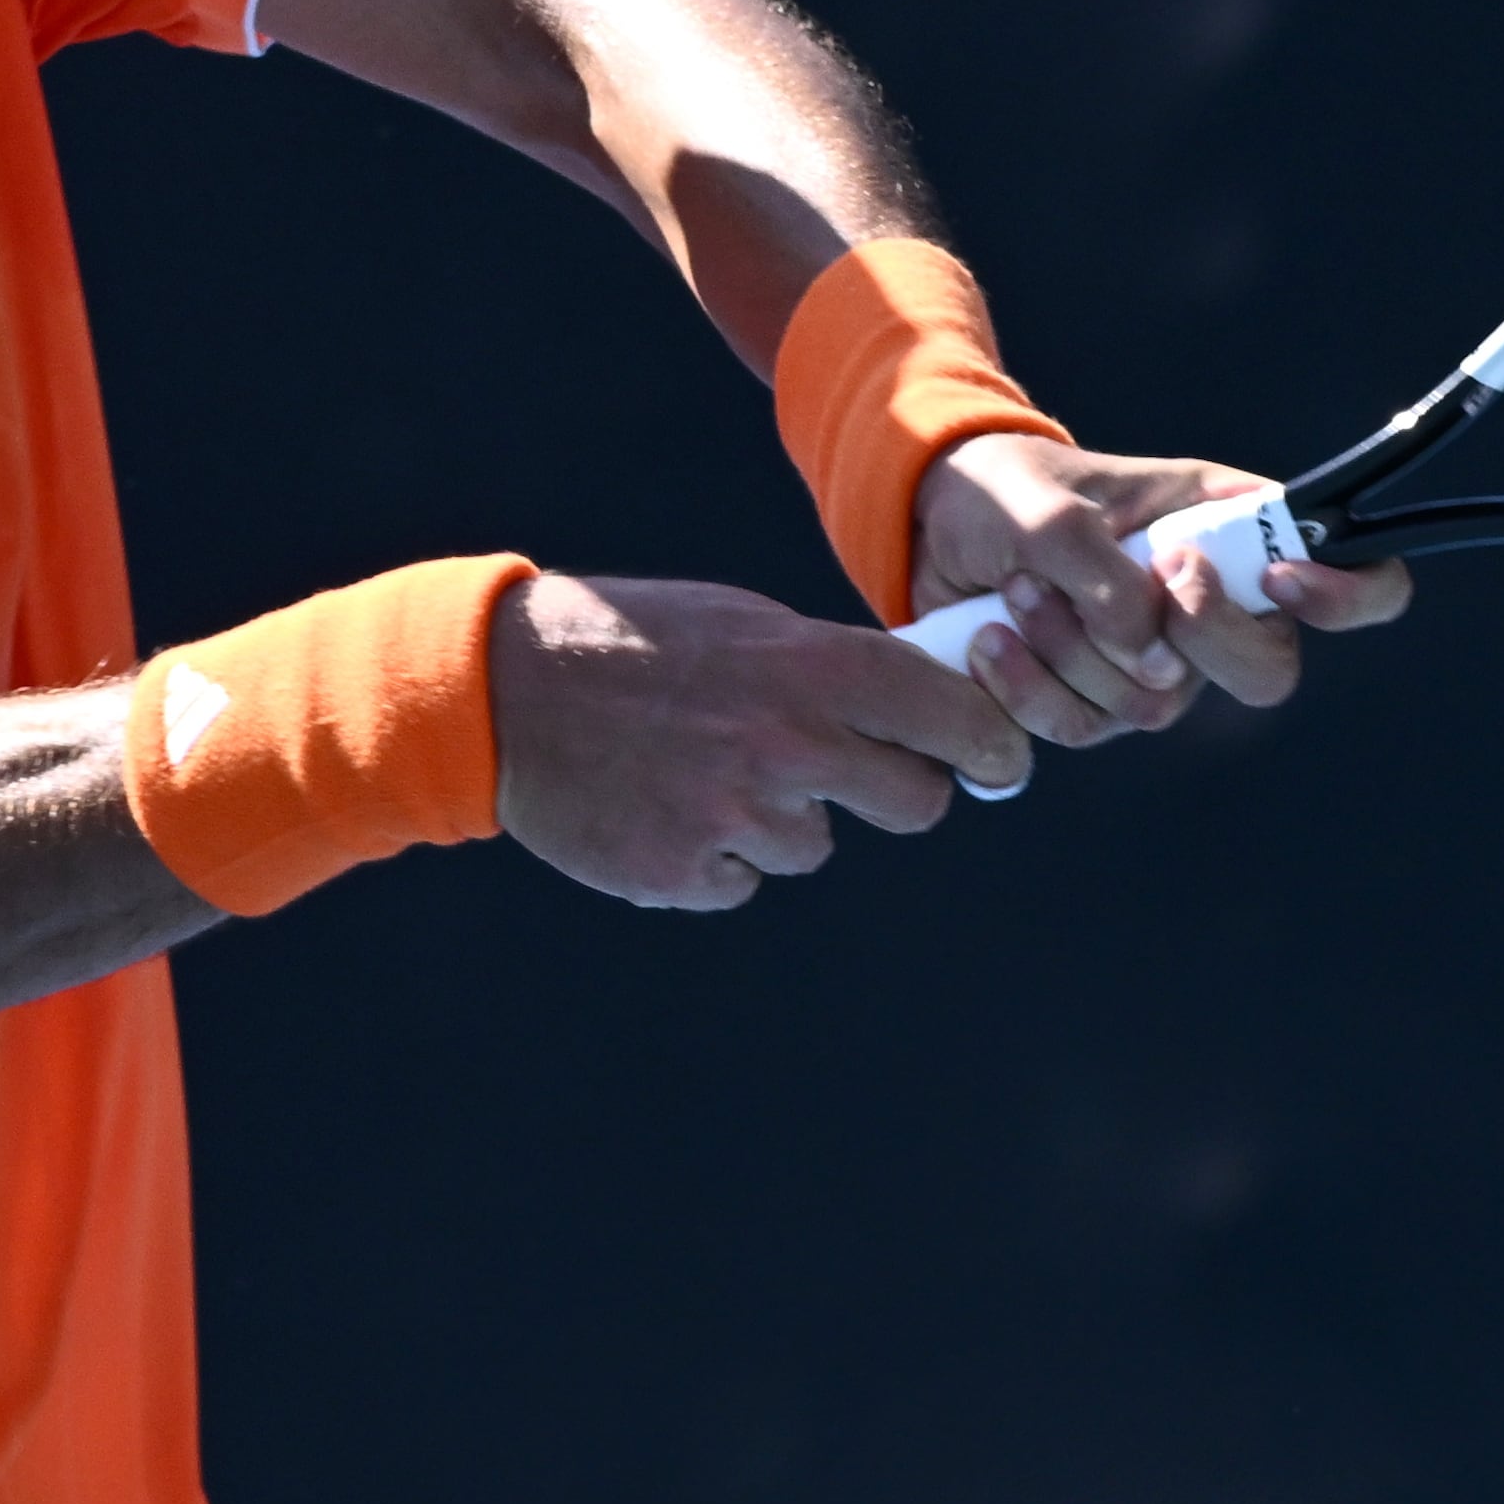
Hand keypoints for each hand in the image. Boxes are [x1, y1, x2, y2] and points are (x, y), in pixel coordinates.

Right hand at [489, 573, 1030, 909]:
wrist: (507, 691)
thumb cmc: (635, 642)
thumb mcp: (744, 624)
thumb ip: (831, 668)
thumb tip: (920, 704)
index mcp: (814, 670)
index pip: (953, 719)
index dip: (988, 745)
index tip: (996, 760)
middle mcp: (788, 747)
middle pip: (915, 803)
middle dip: (894, 790)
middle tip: (846, 769)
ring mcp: (738, 819)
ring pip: (814, 845)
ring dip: (780, 820)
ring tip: (706, 768)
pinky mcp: (687, 875)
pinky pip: (741, 879)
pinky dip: (715, 854)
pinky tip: (665, 804)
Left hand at [909, 436, 1414, 750]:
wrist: (930, 524)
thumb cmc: (1008, 491)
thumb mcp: (1050, 504)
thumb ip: (1107, 572)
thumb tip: (1151, 655)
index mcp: (1234, 533)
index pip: (1355, 578)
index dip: (1348, 594)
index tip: (1283, 578)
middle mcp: (1212, 609)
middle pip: (1267, 673)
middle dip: (1197, 636)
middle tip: (1148, 579)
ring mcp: (1155, 666)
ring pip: (1154, 704)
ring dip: (1075, 648)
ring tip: (1022, 585)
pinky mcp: (1092, 704)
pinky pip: (1081, 729)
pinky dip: (1028, 685)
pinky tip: (991, 637)